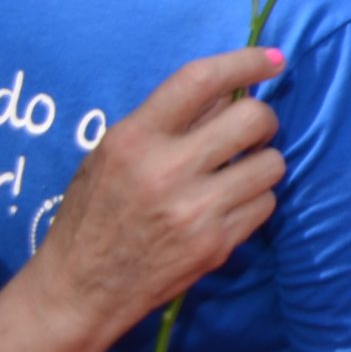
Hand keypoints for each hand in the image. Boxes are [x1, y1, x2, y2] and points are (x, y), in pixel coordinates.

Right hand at [32, 49, 283, 336]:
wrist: (77, 291)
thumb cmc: (94, 214)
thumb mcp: (112, 156)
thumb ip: (167, 121)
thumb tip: (233, 89)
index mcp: (133, 140)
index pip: (200, 80)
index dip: (245, 61)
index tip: (272, 59)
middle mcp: (165, 171)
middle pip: (254, 118)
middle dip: (263, 120)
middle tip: (251, 132)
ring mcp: (194, 211)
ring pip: (271, 163)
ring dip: (260, 165)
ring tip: (233, 176)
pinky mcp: (215, 244)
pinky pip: (266, 204)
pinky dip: (254, 202)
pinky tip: (225, 209)